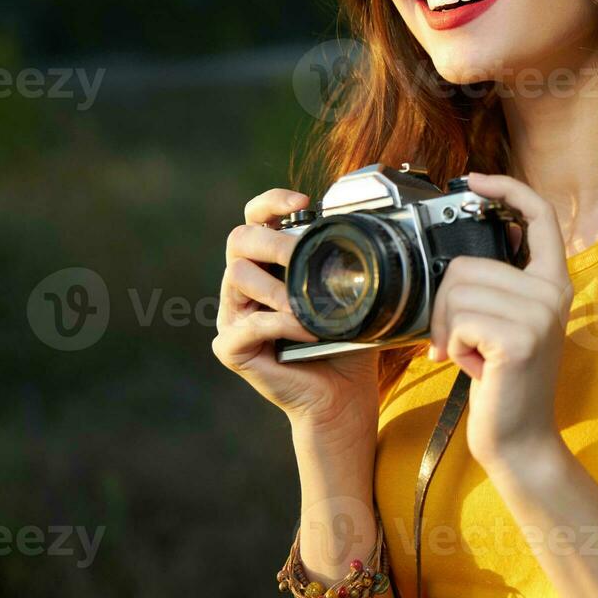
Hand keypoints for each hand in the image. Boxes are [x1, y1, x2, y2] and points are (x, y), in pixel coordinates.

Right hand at [211, 188, 379, 438]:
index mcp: (270, 265)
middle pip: (238, 239)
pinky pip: (247, 325)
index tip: (304, 202)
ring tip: (306, 305)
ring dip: (277, 288)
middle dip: (273, 242)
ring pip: (235, 276)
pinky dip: (280, 324)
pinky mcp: (231, 348)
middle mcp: (246, 285)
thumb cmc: (346, 343)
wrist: (342, 395)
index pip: (256, 218)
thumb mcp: (349, 294)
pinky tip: (307, 332)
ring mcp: (234, 316)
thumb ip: (345, 262)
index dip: (272, 202)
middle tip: (300, 256)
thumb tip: (366, 227)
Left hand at [428, 172, 573, 471]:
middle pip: (467, 265)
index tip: (475, 180)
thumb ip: (496, 285)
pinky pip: (458, 320)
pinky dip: (452, 345)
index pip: (540, 216)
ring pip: (456, 293)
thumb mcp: (506, 323)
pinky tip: (473, 367)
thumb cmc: (503, 382)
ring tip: (471, 355)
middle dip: (446, 306)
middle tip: (462, 341)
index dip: (507, 189)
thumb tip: (461, 253)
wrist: (519, 439)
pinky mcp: (518, 338)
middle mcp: (553, 292)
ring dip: (447, 330)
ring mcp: (539, 314)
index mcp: (553, 282)